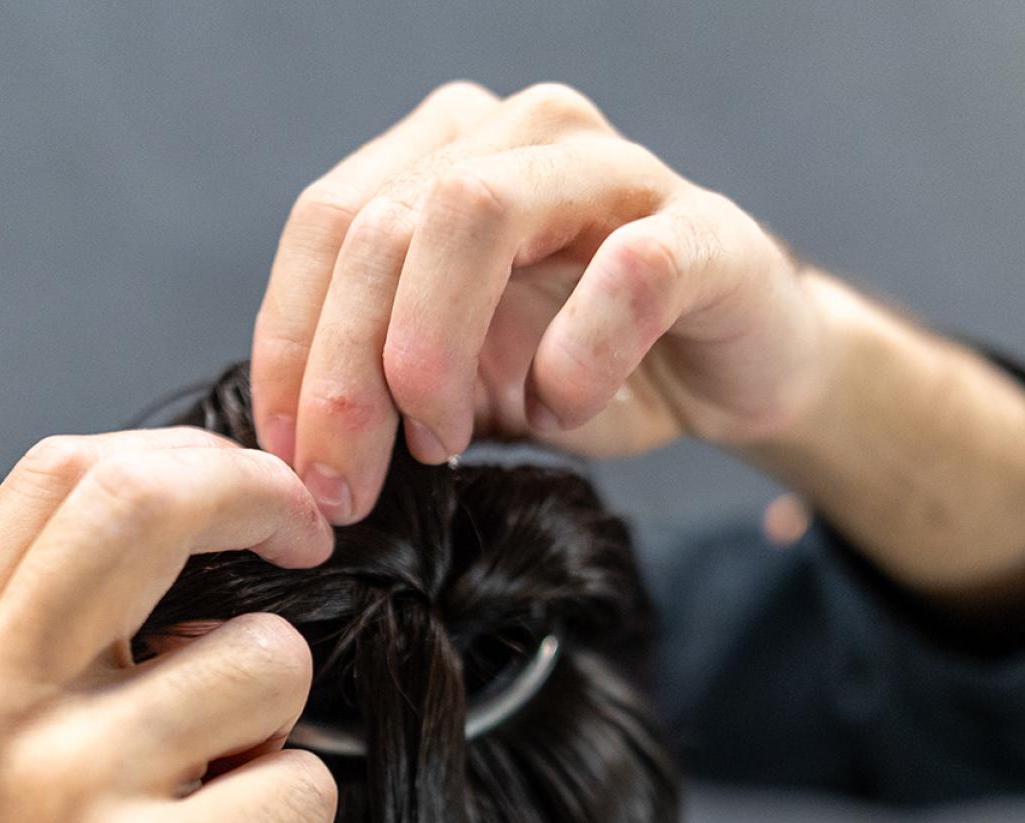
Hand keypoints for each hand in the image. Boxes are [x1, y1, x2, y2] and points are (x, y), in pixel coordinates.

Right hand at [0, 428, 337, 822]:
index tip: (260, 498)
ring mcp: (66, 791)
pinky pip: (301, 788)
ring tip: (214, 796)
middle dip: (260, 496)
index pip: (65, 471)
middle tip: (311, 533)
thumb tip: (188, 511)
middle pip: (145, 499)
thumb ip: (44, 634)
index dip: (192, 457)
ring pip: (262, 662)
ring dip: (277, 722)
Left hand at [250, 80, 830, 523]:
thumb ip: (377, 384)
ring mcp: (615, 169)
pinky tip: (564, 408)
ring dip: (433, 347)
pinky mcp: (707, 230)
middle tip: (345, 486)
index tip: (289, 460)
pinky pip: (629, 269)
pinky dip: (579, 353)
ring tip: (442, 441)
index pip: (329, 223)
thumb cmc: (588, 364)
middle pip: (385, 223)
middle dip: (345, 374)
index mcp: (446, 151)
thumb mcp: (459, 381)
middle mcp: (521, 134)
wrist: (735, 371)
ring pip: (475, 213)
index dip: (290, 344)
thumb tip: (290, 444)